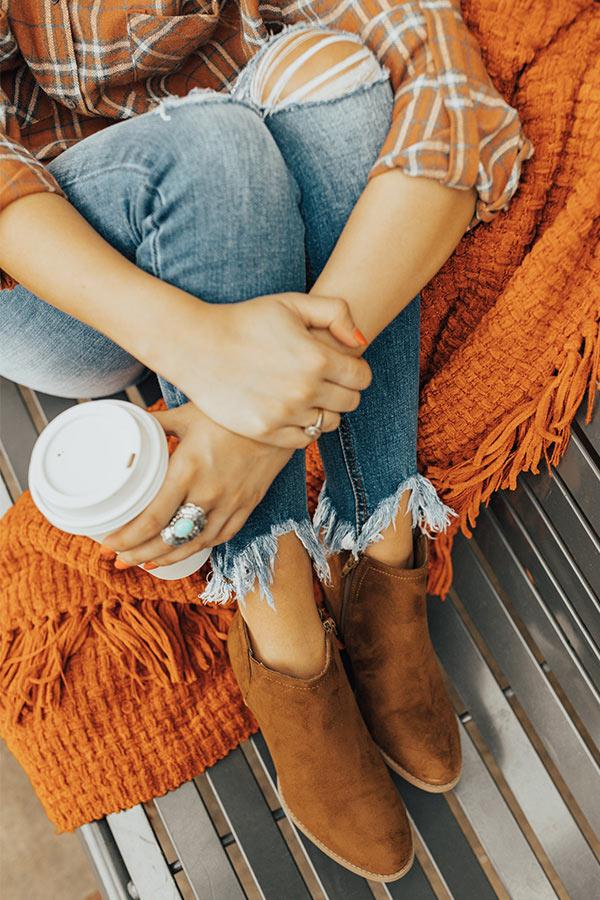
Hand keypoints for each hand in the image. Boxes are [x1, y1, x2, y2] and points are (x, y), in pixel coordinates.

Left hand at [100, 403, 293, 567]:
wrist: (278, 417)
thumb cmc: (229, 412)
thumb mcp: (187, 415)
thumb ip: (158, 425)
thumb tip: (131, 428)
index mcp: (188, 470)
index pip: (153, 518)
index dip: (128, 537)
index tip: (110, 543)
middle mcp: (209, 493)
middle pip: (169, 538)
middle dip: (140, 553)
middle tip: (120, 558)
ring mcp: (231, 503)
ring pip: (195, 544)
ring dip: (167, 557)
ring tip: (147, 562)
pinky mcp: (247, 506)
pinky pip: (220, 537)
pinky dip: (199, 547)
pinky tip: (184, 549)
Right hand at [155, 291, 371, 447]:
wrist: (197, 346)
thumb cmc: (246, 320)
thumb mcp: (292, 303)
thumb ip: (335, 312)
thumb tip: (360, 343)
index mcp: (317, 359)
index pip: (362, 377)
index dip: (355, 370)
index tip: (340, 365)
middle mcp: (305, 390)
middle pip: (350, 402)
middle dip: (342, 390)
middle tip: (322, 379)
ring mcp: (285, 414)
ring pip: (328, 423)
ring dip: (323, 410)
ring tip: (305, 394)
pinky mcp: (266, 432)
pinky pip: (304, 440)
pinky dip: (303, 428)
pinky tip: (290, 410)